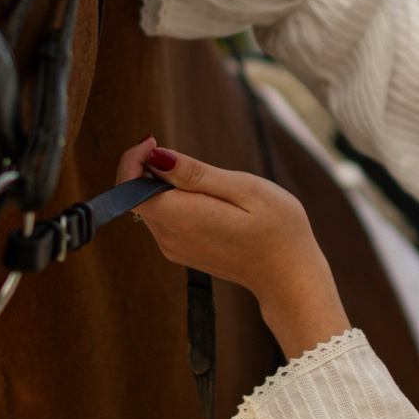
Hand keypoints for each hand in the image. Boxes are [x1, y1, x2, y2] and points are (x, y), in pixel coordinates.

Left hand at [115, 138, 350, 359]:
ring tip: (198, 177)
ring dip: (159, 183)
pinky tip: (202, 197)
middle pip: (134, 196)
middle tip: (177, 152)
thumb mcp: (245, 189)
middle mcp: (172, 238)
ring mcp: (173, 247)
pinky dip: (169, 199)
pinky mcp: (179, 251)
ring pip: (146, 205)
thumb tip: (157, 157)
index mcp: (186, 220)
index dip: (133, 161)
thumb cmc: (278, 228)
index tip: (153, 141)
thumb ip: (197, 174)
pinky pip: (161, 217)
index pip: (130, 190)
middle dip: (146, 167)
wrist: (288, 276)